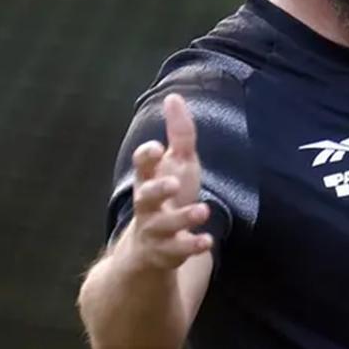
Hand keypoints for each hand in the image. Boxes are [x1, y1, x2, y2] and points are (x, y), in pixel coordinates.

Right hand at [119, 94, 212, 270]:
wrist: (151, 247)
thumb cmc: (167, 195)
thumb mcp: (176, 163)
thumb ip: (178, 133)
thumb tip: (174, 97)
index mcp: (148, 180)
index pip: (141, 166)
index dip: (146, 157)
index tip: (156, 147)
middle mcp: (147, 205)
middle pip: (146, 196)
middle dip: (158, 189)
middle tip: (173, 183)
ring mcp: (156, 230)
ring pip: (165, 225)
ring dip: (183, 218)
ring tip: (204, 211)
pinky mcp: (168, 251)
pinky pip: (178, 250)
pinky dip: (192, 245)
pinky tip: (207, 240)